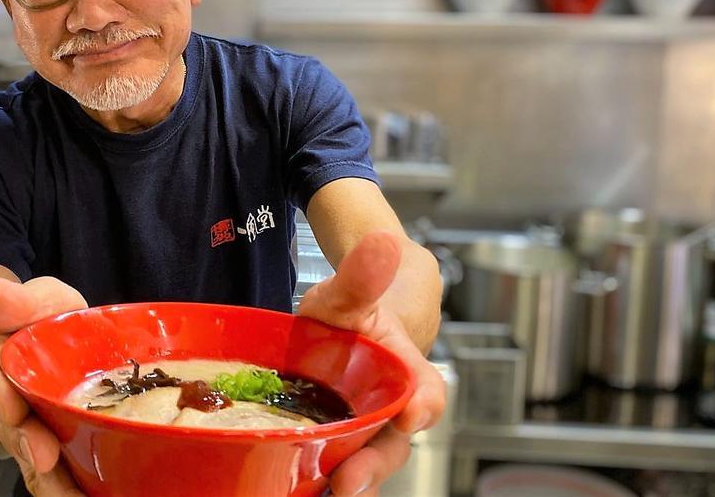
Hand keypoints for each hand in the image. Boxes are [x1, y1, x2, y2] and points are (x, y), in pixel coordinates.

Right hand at [0, 275, 87, 495]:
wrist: (44, 354)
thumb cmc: (46, 326)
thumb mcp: (40, 301)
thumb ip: (16, 300)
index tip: (8, 406)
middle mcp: (4, 405)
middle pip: (9, 427)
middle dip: (25, 443)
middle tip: (43, 457)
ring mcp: (25, 433)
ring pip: (30, 459)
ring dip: (49, 479)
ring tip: (73, 494)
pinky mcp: (50, 453)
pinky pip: (54, 477)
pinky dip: (69, 490)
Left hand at [296, 232, 446, 495]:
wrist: (339, 333)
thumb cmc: (354, 316)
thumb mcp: (351, 295)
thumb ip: (362, 276)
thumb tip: (381, 242)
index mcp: (405, 375)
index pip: (427, 394)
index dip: (421, 405)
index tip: (411, 413)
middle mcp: (388, 413)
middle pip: (390, 448)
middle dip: (372, 467)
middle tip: (348, 481)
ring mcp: (360, 435)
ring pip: (360, 464)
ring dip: (344, 480)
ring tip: (317, 491)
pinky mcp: (330, 448)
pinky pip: (327, 468)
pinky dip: (314, 479)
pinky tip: (287, 486)